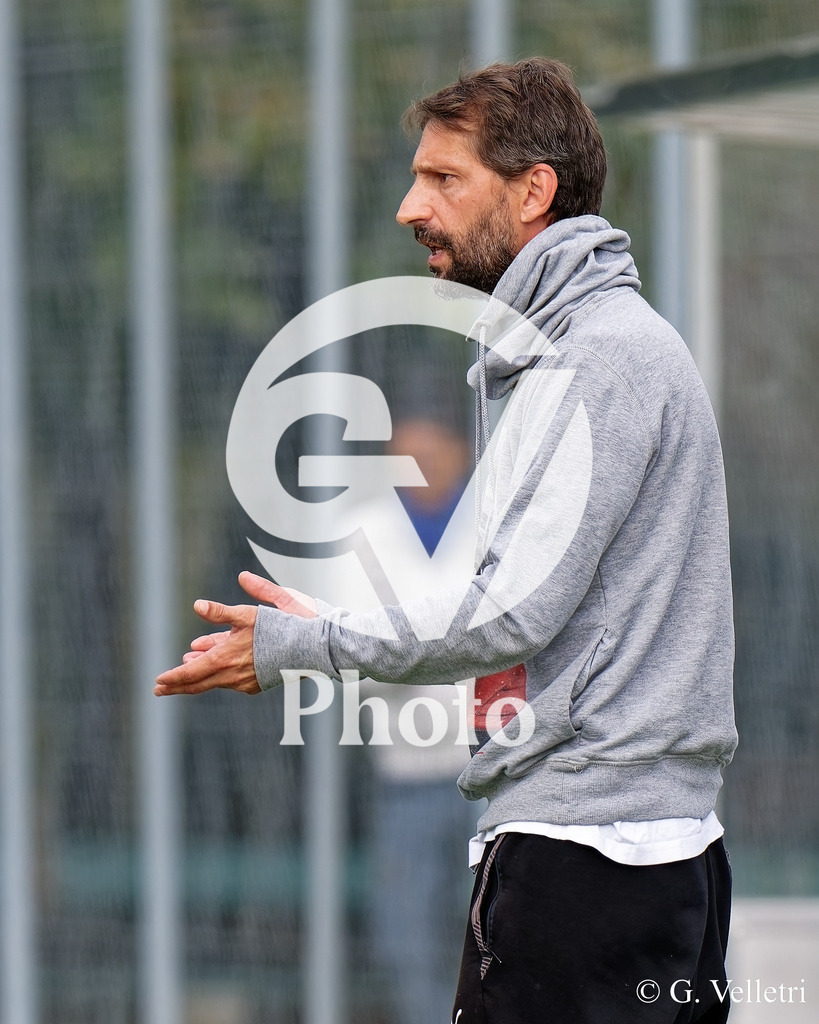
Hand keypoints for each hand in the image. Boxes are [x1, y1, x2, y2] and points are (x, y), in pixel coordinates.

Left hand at [153, 571, 317, 696]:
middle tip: (159, 689)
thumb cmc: (283, 626)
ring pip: (215, 680)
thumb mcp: (249, 614)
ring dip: (200, 673)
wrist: (314, 647)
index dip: (172, 678)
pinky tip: (217, 661)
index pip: (190, 674)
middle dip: (178, 685)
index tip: (157, 683)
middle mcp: (233, 675)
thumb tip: (197, 605)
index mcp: (226, 659)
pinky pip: (231, 680)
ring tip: (188, 663)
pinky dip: (219, 672)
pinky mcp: (258, 683)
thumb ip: (221, 612)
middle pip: (198, 684)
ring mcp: (246, 682)